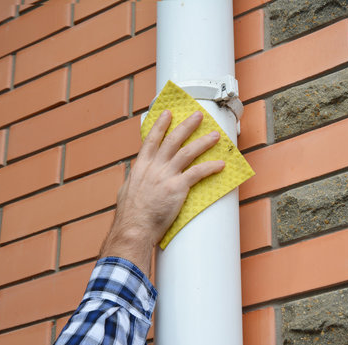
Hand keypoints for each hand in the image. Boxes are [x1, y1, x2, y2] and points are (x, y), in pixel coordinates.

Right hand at [99, 110, 224, 275]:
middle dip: (187, 125)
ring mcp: (166, 175)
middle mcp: (154, 167)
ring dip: (203, 142)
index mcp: (141, 166)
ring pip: (188, 152)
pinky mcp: (177, 188)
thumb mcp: (127, 190)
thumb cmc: (130, 215)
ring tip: (214, 135)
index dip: (161, 125)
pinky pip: (197, 173)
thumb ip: (134, 179)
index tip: (168, 113)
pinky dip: (210, 167)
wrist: (134, 228)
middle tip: (198, 116)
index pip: (152, 139)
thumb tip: (134, 173)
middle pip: (173, 140)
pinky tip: (220, 164)